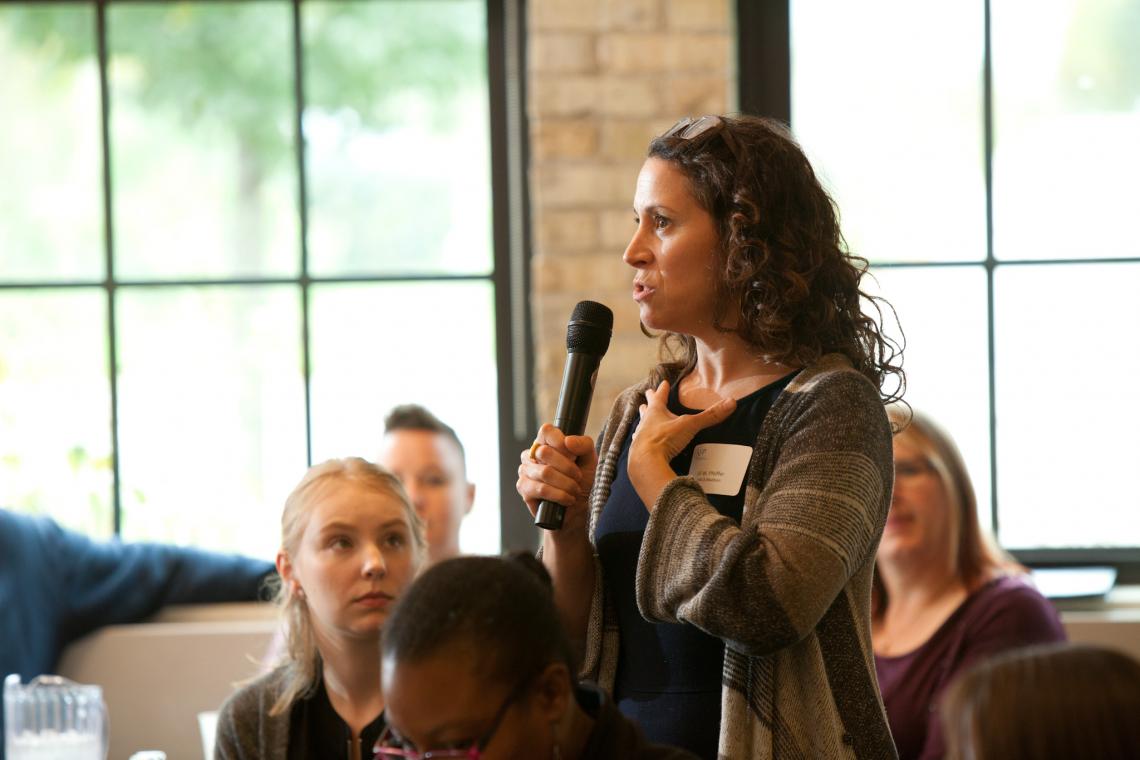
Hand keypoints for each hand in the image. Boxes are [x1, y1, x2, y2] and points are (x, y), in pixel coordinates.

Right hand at [516, 423, 597, 535]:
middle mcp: (533, 454)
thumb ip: (584, 445)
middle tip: (578, 477)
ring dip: (566, 483)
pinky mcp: (524, 489)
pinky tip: (567, 499)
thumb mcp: (591, 460)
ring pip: (545, 472)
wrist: (580, 510)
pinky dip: (558, 495)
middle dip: (568, 467)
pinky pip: (541, 489)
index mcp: (547, 443)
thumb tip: (567, 441)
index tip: (574, 456)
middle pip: (544, 452)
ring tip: (575, 490)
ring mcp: (526, 471)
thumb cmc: (584, 482)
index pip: (546, 431)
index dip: (560, 442)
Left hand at [628, 380, 735, 509]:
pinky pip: (641, 444)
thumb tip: (731, 403)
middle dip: (648, 403)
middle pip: (646, 409)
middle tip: (645, 398)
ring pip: (641, 425)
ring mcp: (640, 437)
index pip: (659, 397)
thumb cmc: (665, 439)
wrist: (646, 461)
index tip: (662, 383)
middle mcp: (645, 422)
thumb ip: (710, 416)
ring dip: (643, 422)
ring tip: (641, 421)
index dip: (662, 390)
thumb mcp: (690, 425)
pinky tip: (641, 444)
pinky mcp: (639, 451)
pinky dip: (642, 442)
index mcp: (656, 412)